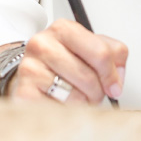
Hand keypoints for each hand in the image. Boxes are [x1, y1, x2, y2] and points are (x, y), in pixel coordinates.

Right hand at [8, 19, 127, 104]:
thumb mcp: (89, 48)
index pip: (101, 53)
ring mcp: (30, 67)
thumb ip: (113, 55)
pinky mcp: (23, 91)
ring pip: (75, 96)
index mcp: (63, 29)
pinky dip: (65, 111)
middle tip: (93, 93)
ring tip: (76, 97)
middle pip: (89, 77)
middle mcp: (43, 44)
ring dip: (82, 103)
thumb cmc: (60, 61)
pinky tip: (61, 103)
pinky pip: (58, 110)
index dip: (112, 74)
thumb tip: (117, 80)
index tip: (114, 86)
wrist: (29, 73)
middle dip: (97, 92)